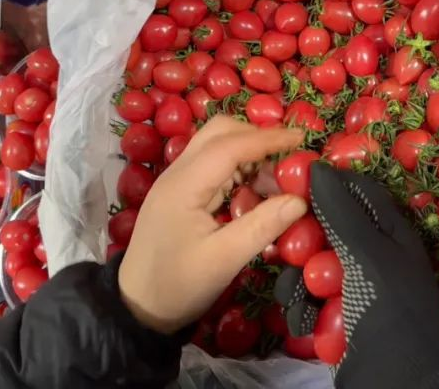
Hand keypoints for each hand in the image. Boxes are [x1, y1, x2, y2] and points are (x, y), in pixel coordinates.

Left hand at [118, 117, 307, 334]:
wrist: (137, 306)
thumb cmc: (179, 284)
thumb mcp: (224, 260)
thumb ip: (262, 226)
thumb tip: (300, 200)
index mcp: (184, 185)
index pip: (229, 145)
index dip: (267, 139)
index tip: (301, 139)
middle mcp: (177, 173)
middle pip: (219, 133)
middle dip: (257, 137)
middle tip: (289, 158)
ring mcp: (176, 181)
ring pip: (215, 146)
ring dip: (249, 153)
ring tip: (278, 180)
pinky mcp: (180, 193)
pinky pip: (212, 166)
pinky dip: (238, 168)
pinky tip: (257, 190)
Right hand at [275, 165, 438, 388]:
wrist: (398, 382)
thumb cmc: (389, 310)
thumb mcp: (369, 254)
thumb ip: (341, 211)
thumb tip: (316, 165)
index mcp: (391, 232)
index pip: (357, 191)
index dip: (327, 182)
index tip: (289, 178)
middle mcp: (371, 254)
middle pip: (324, 228)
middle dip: (302, 241)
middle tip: (290, 250)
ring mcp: (352, 287)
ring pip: (307, 265)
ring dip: (297, 282)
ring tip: (304, 300)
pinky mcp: (334, 317)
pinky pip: (305, 299)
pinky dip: (300, 309)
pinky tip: (306, 323)